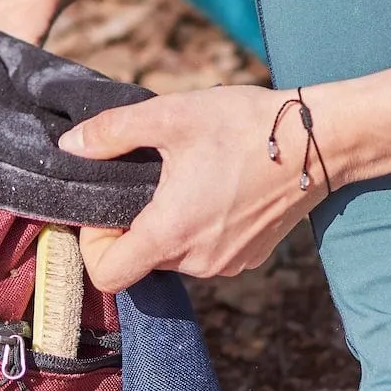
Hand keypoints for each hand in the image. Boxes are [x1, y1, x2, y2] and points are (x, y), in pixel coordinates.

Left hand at [62, 84, 322, 292]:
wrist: (320, 139)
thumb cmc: (246, 125)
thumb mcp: (171, 115)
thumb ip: (112, 132)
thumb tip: (70, 147)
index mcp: (171, 233)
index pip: (108, 275)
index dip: (93, 244)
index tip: (108, 207)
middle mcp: (199, 261)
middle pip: (140, 262)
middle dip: (132, 226)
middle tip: (147, 179)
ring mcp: (228, 264)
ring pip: (174, 256)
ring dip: (169, 225)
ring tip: (187, 177)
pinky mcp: (251, 256)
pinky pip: (207, 253)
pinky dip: (200, 228)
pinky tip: (217, 187)